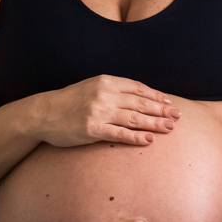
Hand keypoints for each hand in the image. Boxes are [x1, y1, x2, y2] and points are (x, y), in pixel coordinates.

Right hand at [37, 75, 179, 147]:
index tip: (170, 102)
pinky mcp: (93, 129)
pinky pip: (120, 134)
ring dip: (155, 123)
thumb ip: (114, 90)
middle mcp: (104, 94)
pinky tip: (149, 140)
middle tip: (177, 116)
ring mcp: (99, 112)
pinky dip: (136, 137)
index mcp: (106, 81)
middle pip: (140, 102)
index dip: (156, 96)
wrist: (44, 113)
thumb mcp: (92, 87)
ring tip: (170, 128)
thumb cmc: (70, 101)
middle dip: (161, 110)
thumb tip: (140, 97)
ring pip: (134, 118)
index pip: (138, 88)